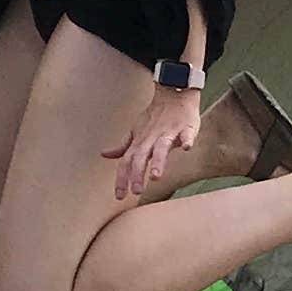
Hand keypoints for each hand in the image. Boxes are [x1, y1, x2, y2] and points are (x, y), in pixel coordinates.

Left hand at [107, 83, 205, 202]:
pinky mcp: (186, 127)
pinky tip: (187, 147)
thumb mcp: (135, 132)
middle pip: (142, 157)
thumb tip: (104, 154)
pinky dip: (187, 139)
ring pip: (162, 147)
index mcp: (140, 142)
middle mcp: (151, 138)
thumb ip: (123, 146)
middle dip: (138, 173)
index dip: (122, 178)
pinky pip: (187, 134)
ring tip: (155, 176)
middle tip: (137, 191)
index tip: (120, 196)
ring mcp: (169, 132)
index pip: (127, 162)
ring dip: (158, 161)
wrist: (173, 94)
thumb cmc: (154, 117)